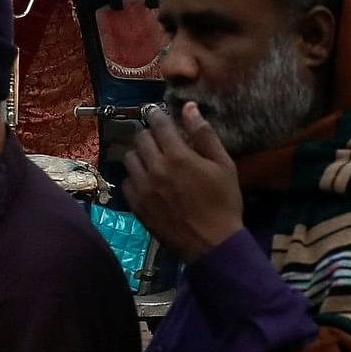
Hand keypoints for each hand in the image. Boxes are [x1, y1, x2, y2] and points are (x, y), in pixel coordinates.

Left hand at [123, 101, 246, 259]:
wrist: (212, 244)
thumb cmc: (223, 202)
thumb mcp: (223, 165)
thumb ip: (204, 134)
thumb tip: (189, 107)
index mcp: (178, 156)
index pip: (158, 124)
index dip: (157, 115)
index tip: (157, 112)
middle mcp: (155, 169)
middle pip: (140, 139)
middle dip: (149, 134)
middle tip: (159, 139)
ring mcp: (143, 189)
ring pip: (130, 159)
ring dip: (140, 154)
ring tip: (151, 159)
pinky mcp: (137, 207)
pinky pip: (127, 182)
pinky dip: (135, 177)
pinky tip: (147, 181)